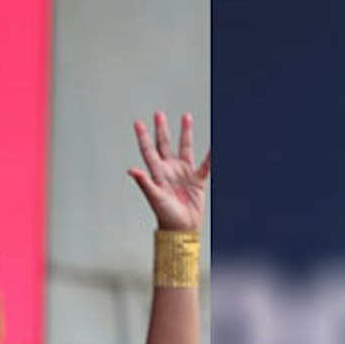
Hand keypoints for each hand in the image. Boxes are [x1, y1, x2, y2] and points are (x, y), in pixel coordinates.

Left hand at [128, 112, 207, 232]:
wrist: (181, 228)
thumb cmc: (165, 215)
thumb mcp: (154, 197)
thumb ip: (144, 182)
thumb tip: (131, 170)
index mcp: (156, 173)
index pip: (148, 151)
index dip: (143, 137)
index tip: (138, 123)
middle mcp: (169, 170)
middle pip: (164, 145)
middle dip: (162, 130)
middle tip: (159, 114)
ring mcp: (183, 173)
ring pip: (185, 148)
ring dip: (185, 133)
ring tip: (186, 117)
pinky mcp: (196, 180)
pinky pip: (204, 164)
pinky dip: (210, 155)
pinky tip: (213, 144)